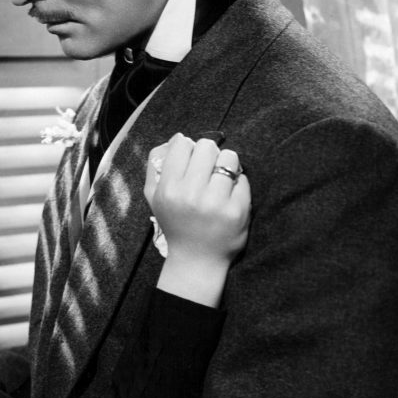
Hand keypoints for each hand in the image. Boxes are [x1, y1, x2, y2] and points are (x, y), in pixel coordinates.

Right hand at [146, 134, 250, 306]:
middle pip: (207, 146)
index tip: (191, 160)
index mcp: (169, 189)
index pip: (182, 144)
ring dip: (226, 164)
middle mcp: (191, 194)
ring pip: (229, 157)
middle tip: (208, 168)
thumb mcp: (154, 198)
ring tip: (221, 178)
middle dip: (209, 153)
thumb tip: (177, 138)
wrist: (196, 259)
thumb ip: (156, 166)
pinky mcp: (238, 211)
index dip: (189, 148)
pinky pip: (243, 179)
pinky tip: (229, 195)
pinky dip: (238, 183)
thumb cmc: (175, 224)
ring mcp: (216, 203)